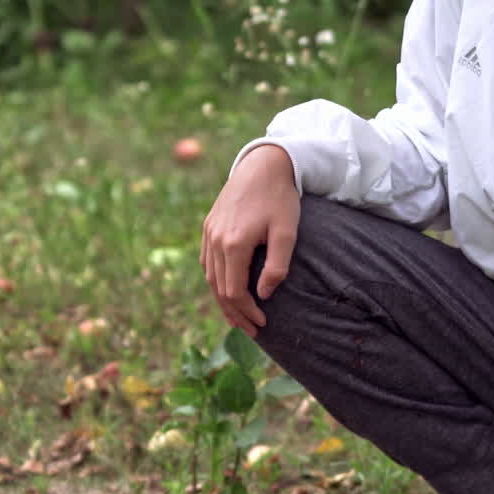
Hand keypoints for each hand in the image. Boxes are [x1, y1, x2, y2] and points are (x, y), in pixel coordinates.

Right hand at [201, 144, 299, 336]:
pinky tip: (226, 290)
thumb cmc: (280, 198)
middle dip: (235, 313)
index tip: (263, 324)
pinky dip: (216, 281)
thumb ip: (277, 267)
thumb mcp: (287, 233)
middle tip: (252, 330)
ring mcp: (209, 232)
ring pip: (211, 278)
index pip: (234, 292)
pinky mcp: (209, 225)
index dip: (247, 312)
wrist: (263, 162)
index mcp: (234, 244)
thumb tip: (263, 294)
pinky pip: (207, 262)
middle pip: (220, 289)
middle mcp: (216, 240)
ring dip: (223, 301)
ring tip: (238, 317)